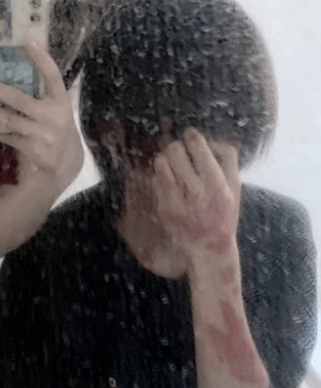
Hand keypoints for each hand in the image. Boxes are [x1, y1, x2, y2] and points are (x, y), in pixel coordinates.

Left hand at [0, 42, 83, 186]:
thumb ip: (43, 98)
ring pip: (8, 119)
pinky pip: (8, 136)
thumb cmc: (59, 132)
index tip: (28, 43)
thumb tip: (11, 79)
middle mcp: (53, 117)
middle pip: (19, 99)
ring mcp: (42, 134)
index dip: (43, 60)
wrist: (66, 165)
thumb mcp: (59, 113)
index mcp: (61, 103)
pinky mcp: (32, 149)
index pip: (54, 77)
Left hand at [153, 128, 240, 259]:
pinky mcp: (164, 209)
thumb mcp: (235, 188)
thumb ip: (227, 161)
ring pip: (162, 163)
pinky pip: (156, 180)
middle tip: (177, 148)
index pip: (199, 148)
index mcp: (218, 185)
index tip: (190, 134)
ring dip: (164, 158)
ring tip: (170, 162)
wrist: (210, 249)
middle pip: (176, 151)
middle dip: (175, 145)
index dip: (192, 136)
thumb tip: (211, 139)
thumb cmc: (224, 214)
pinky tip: (168, 179)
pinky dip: (160, 175)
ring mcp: (177, 201)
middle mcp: (196, 192)